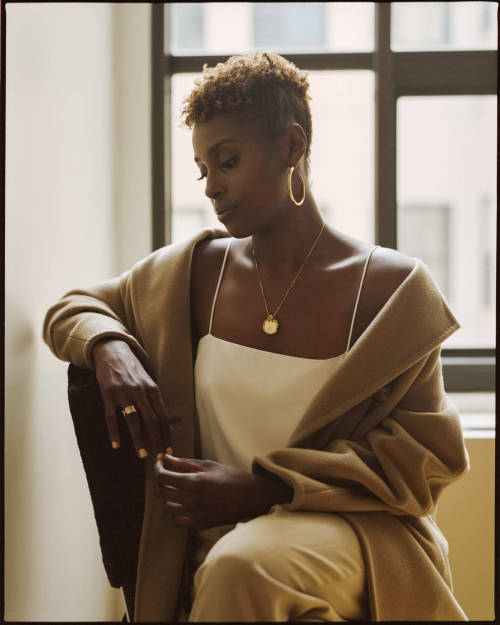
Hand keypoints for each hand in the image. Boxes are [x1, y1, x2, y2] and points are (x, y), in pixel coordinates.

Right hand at [92, 338, 172, 458]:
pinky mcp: (108, 395)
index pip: (163, 415)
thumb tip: (164, 422)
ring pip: (133, 421)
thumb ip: (153, 400)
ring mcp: (124, 393)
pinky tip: (116, 445)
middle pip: (152, 420)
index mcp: (152, 389)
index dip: (167, 434)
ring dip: (138, 440)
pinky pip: (112, 418)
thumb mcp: (147, 381)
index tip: (169, 449)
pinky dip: (114, 433)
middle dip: (157, 440)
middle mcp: (140, 391)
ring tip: (142, 455)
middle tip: (159, 457)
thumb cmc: (132, 370)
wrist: (112, 353)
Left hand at [154, 454, 292, 529]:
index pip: (163, 477)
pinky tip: (181, 503)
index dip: (157, 469)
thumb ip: (185, 462)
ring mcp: (195, 515)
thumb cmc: (231, 477)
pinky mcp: (199, 525)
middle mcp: (192, 500)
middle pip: (162, 492)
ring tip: (175, 489)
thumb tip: (166, 458)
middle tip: (166, 474)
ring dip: (167, 497)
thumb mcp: (208, 465)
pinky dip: (174, 512)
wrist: (251, 497)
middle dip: (160, 481)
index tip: (159, 464)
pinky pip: (176, 521)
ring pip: (167, 507)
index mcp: (195, 482)